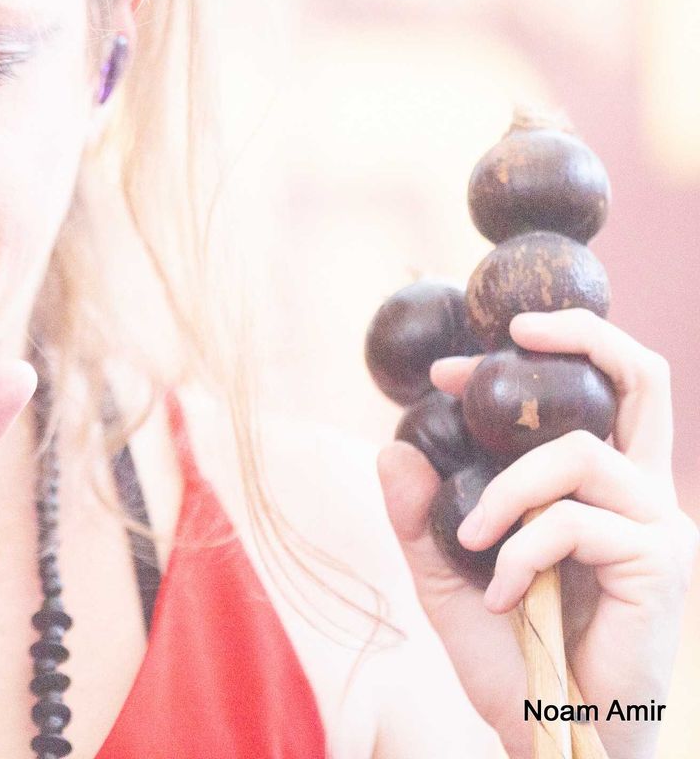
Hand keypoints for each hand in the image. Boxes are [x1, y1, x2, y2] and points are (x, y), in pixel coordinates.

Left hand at [377, 308, 697, 758]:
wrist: (555, 735)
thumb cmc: (515, 660)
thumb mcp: (447, 578)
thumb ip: (420, 516)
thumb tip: (392, 447)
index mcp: (598, 488)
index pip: (589, 393)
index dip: (529, 360)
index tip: (448, 374)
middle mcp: (640, 495)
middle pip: (644, 379)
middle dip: (582, 337)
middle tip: (513, 335)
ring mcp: (658, 526)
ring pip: (580, 453)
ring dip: (507, 491)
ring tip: (472, 543)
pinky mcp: (661, 564)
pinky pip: (573, 522)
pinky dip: (521, 551)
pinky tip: (504, 595)